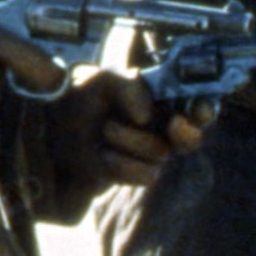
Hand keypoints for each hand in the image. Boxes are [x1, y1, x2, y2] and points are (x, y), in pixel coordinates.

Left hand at [31, 68, 205, 194]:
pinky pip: (148, 175)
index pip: (195, 104)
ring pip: (162, 154)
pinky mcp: (136, 173)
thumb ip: (129, 85)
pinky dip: (127, 166)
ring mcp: (149, 152)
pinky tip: (106, 156)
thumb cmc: (82, 96)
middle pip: (192, 138)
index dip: (204, 109)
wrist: (51, 125)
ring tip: (107, 129)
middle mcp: (160, 127)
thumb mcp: (103, 79)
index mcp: (159, 99)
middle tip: (174, 124)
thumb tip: (146, 115)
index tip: (199, 108)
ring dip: (134, 142)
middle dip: (186, 132)